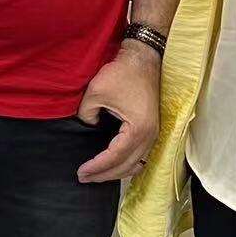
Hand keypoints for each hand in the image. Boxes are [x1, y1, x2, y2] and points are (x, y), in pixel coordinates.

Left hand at [75, 40, 160, 182]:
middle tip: (84, 177)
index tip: (81, 171)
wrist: (143, 59)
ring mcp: (154, 134)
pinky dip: (127, 164)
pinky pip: (141, 155)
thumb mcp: (96, 92)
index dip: (96, 167)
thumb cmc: (122, 73)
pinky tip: (114, 165)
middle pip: (127, 166)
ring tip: (96, 174)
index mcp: (138, 129)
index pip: (115, 157)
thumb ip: (87, 115)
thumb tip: (89, 126)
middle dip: (104, 175)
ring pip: (136, 164)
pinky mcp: (152, 129)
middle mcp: (150, 136)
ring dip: (117, 172)